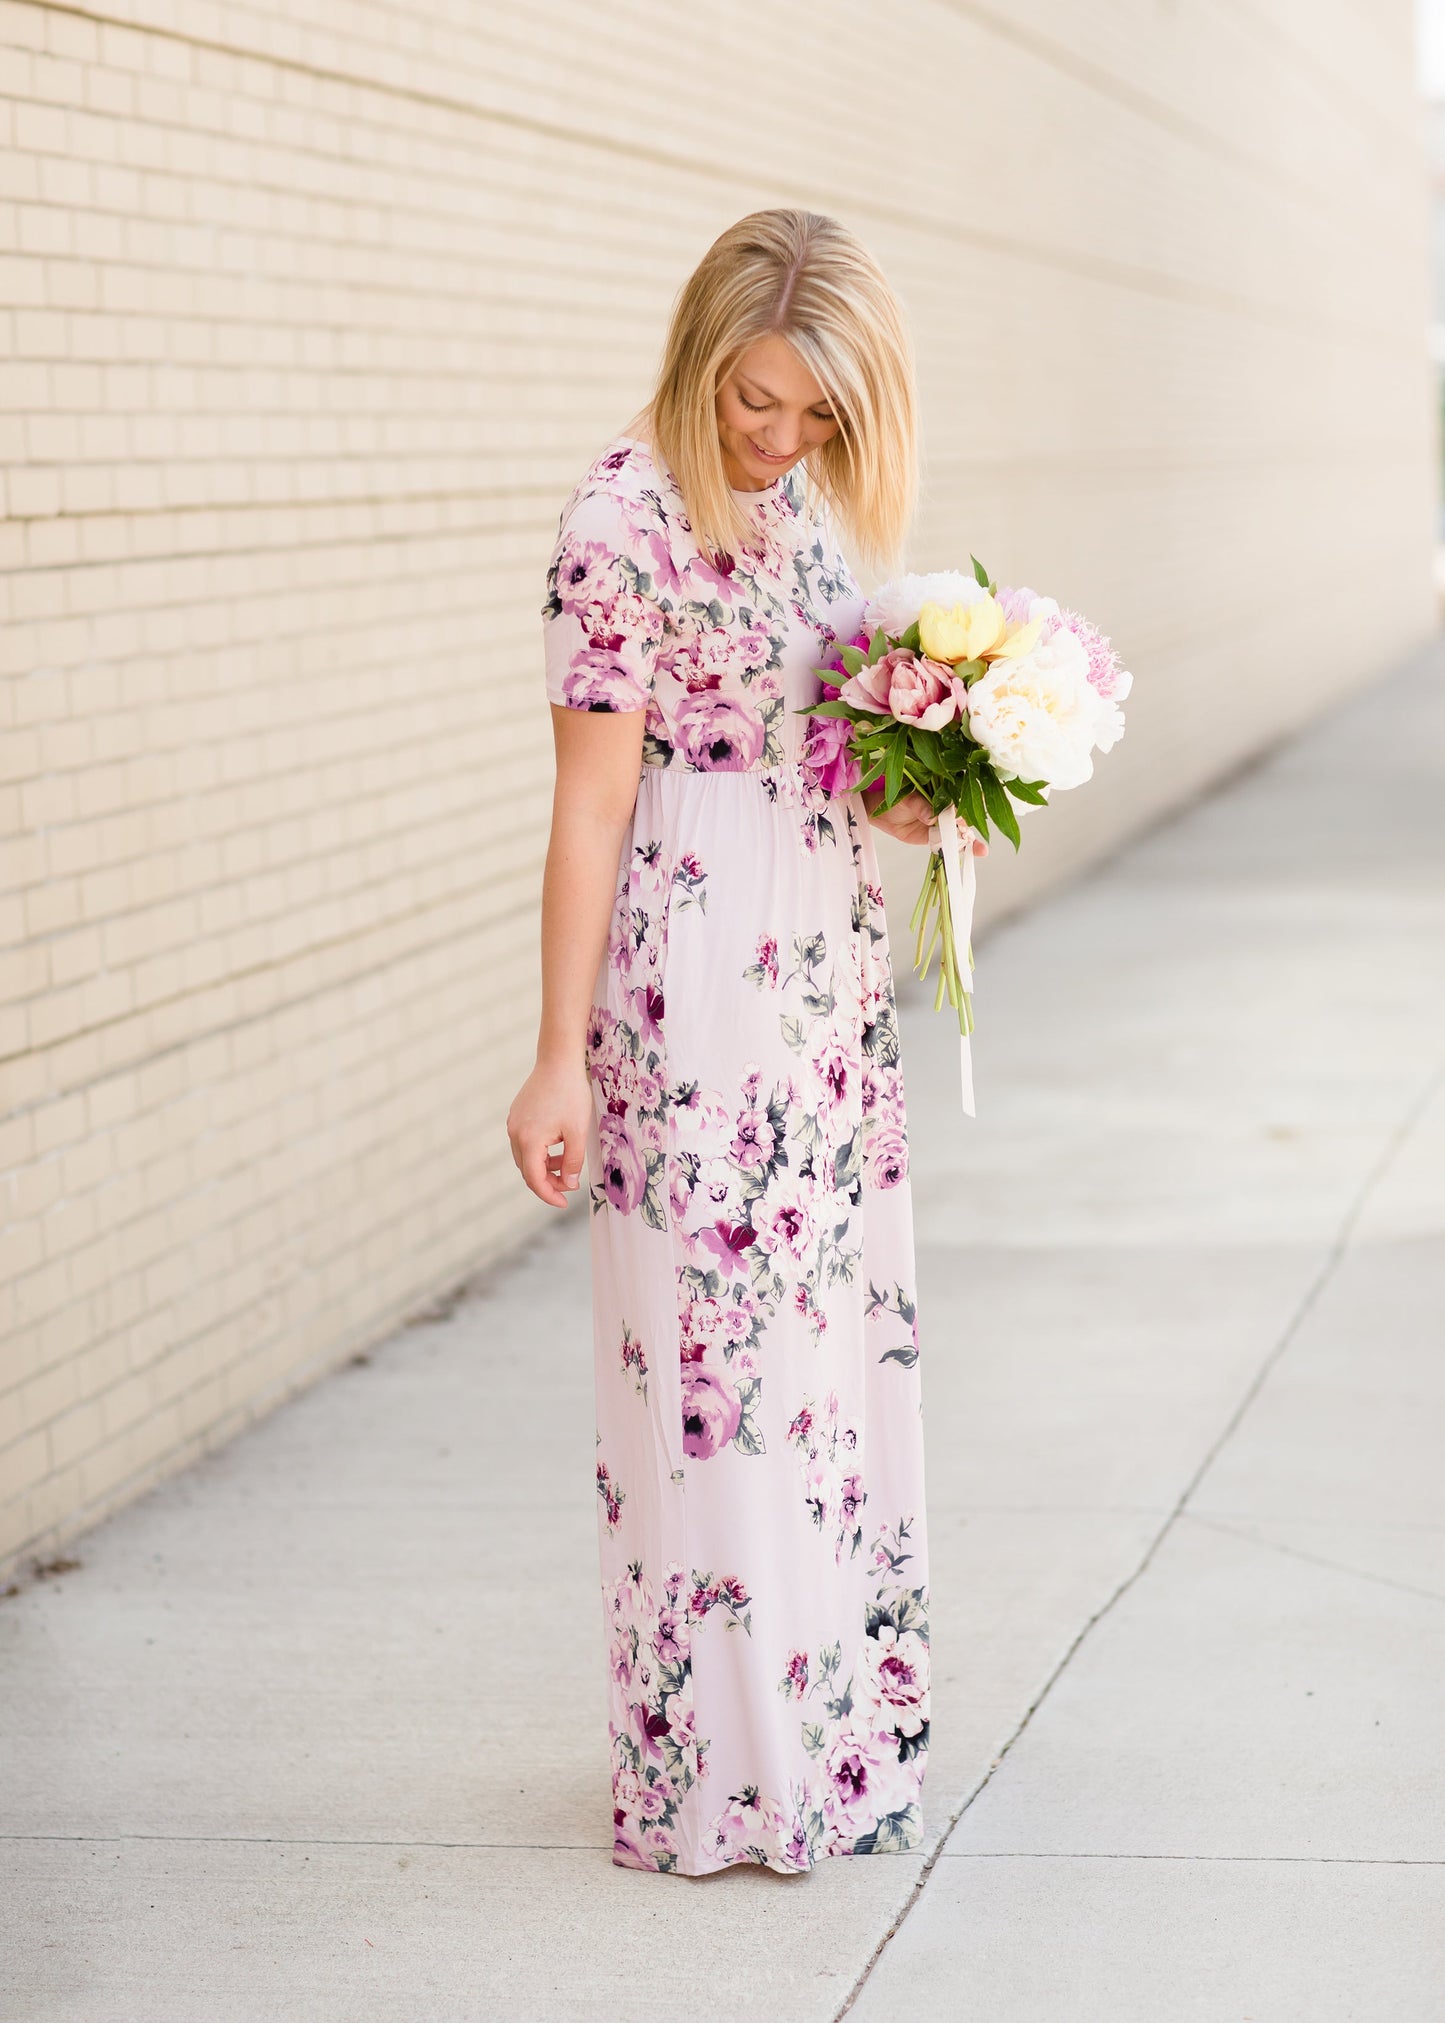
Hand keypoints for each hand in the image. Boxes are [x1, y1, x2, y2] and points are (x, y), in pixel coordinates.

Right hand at [507, 1057, 592, 1207]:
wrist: (559, 1061)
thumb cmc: (571, 1094)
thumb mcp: (578, 1132)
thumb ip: (573, 1162)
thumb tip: (568, 1184)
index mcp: (529, 1141)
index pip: (534, 1179)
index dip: (549, 1195)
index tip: (564, 1203)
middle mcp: (515, 1134)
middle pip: (527, 1170)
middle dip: (548, 1182)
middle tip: (569, 1186)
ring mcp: (513, 1123)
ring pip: (525, 1157)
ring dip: (544, 1167)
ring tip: (566, 1164)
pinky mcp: (516, 1115)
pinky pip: (525, 1142)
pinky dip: (540, 1152)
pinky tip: (558, 1146)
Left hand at [862, 788, 989, 855]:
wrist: (880, 812)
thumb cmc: (895, 797)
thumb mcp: (908, 798)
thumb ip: (921, 806)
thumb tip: (932, 816)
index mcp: (943, 793)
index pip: (961, 800)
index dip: (971, 808)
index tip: (975, 817)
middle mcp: (947, 808)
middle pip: (964, 819)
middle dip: (974, 829)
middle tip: (981, 840)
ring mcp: (942, 824)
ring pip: (960, 834)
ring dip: (971, 843)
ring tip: (981, 850)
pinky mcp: (935, 837)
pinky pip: (948, 844)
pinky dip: (957, 850)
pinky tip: (970, 854)